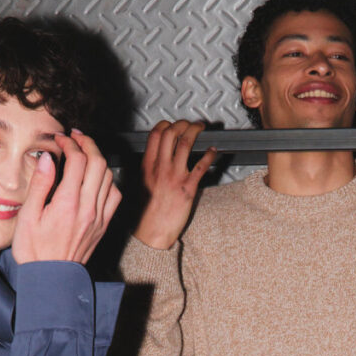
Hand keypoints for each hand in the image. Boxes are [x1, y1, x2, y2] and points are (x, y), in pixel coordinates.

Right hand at [12, 130, 120, 264]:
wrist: (51, 279)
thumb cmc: (35, 251)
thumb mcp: (28, 216)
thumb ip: (39, 185)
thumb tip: (47, 160)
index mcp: (67, 204)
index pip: (78, 161)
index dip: (70, 144)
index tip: (60, 140)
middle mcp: (88, 209)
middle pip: (98, 164)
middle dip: (88, 144)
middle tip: (75, 138)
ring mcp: (99, 217)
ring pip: (109, 177)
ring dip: (99, 160)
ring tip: (85, 153)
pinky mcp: (103, 225)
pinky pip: (114, 196)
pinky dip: (108, 181)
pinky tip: (96, 178)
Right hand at [134, 120, 216, 249]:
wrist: (152, 232)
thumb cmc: (147, 213)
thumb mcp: (142, 185)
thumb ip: (149, 168)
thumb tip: (157, 157)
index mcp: (148, 166)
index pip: (155, 135)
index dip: (165, 124)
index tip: (172, 124)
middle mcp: (161, 168)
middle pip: (171, 134)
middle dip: (183, 123)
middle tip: (190, 124)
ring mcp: (175, 176)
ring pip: (185, 143)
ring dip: (195, 131)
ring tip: (201, 129)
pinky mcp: (188, 188)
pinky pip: (201, 166)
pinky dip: (209, 155)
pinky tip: (213, 151)